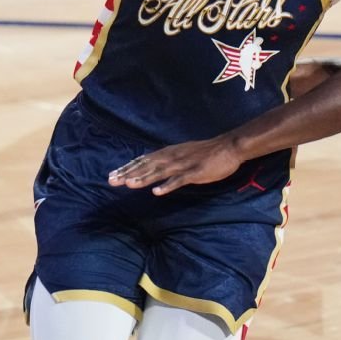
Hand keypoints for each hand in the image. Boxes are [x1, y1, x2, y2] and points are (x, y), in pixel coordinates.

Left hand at [107, 136, 241, 194]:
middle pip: (146, 166)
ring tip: (129, 184)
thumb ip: (168, 159)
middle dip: (128, 173)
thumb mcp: (183, 153)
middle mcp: (172, 157)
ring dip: (143, 178)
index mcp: (169, 153)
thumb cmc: (207, 152)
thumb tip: (153, 165)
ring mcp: (183, 164)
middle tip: (111, 181)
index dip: (127, 167)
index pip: (143, 160)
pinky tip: (157, 192)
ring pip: (159, 172)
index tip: (113, 175)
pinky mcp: (195, 172)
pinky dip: (168, 186)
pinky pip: (179, 180)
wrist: (229, 147)